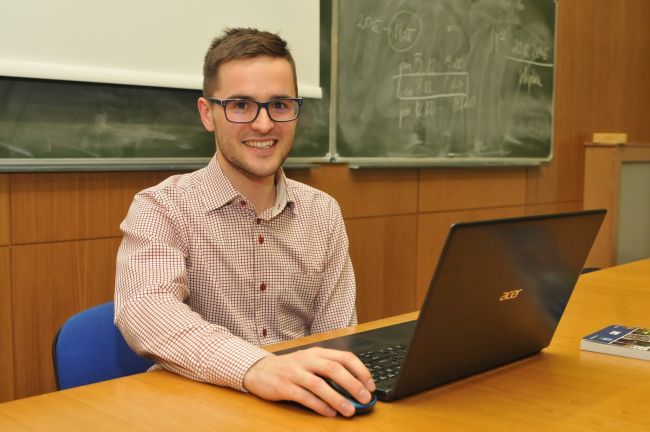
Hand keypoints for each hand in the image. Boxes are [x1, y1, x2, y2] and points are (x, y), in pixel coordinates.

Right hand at [242, 347, 375, 416]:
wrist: (260, 370)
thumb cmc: (291, 368)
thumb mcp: (310, 363)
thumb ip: (329, 371)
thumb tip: (355, 387)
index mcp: (317, 353)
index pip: (344, 357)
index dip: (360, 370)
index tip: (370, 385)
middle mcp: (307, 360)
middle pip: (334, 369)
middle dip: (353, 384)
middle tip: (365, 398)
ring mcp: (294, 372)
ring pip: (319, 384)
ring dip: (337, 398)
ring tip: (349, 410)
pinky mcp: (283, 386)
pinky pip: (304, 396)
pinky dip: (318, 405)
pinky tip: (329, 413)